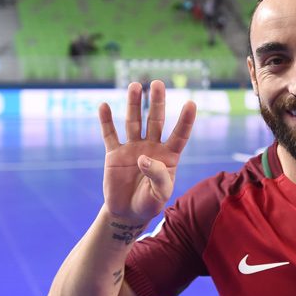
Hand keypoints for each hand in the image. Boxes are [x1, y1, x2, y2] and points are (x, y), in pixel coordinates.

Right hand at [98, 80, 195, 222]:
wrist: (128, 212)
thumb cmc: (150, 203)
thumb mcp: (160, 194)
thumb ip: (157, 175)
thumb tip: (143, 157)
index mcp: (169, 156)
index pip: (180, 135)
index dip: (186, 120)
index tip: (191, 103)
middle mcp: (152, 147)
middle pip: (155, 120)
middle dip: (157, 102)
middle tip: (158, 83)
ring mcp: (132, 148)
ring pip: (133, 122)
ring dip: (134, 104)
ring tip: (135, 86)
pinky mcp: (114, 154)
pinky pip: (110, 135)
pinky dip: (106, 121)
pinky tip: (104, 106)